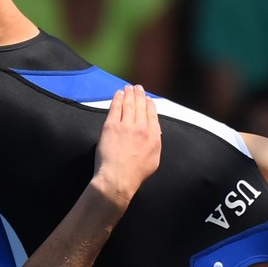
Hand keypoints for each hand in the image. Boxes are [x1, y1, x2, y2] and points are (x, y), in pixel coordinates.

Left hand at [93, 86, 161, 204]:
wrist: (118, 178)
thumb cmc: (136, 174)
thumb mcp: (155, 159)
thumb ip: (156, 142)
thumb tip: (155, 132)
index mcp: (153, 135)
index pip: (152, 113)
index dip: (149, 103)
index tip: (148, 99)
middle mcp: (141, 128)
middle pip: (140, 106)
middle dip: (139, 94)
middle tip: (137, 87)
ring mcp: (125, 126)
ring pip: (128, 104)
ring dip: (129, 93)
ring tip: (128, 87)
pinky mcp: (111, 126)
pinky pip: (115, 108)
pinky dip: (117, 99)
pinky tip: (118, 94)